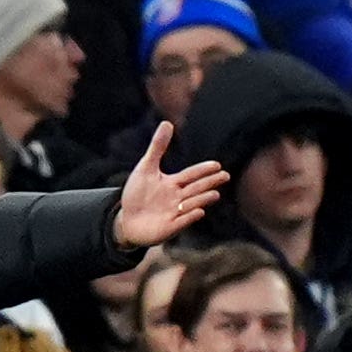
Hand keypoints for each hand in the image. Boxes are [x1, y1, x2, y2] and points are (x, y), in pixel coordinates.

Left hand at [114, 124, 227, 249]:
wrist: (126, 220)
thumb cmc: (137, 194)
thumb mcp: (145, 168)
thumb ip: (157, 147)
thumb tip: (167, 123)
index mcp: (173, 183)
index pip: (191, 174)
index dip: (202, 170)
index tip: (216, 165)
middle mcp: (177, 198)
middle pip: (196, 188)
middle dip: (210, 183)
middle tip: (225, 176)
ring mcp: (174, 213)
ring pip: (192, 204)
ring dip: (202, 199)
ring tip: (215, 193)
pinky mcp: (169, 228)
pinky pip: (181, 222)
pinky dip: (189, 217)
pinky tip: (198, 211)